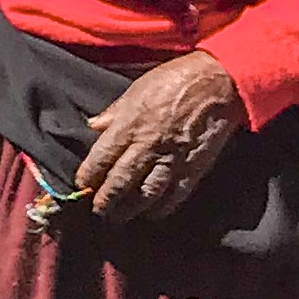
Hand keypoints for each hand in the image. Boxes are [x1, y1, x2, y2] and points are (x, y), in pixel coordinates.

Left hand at [77, 50, 245, 221]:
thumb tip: (93, 126)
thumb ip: (114, 113)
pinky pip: (175, 195)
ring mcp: (172, 160)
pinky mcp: (194, 168)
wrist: (217, 84)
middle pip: (120, 181)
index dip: (89, 175)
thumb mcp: (135, 90)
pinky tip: (153, 214)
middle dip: (106, 200)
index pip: (102, 158)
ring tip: (118, 218)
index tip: (82, 185)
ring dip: (130, 210)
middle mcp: (148, 146)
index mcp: (129, 125)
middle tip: (97, 211)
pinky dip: (163, 208)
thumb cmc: (173, 80)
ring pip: (146, 194)